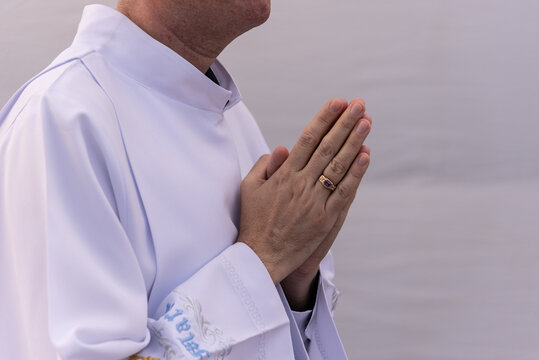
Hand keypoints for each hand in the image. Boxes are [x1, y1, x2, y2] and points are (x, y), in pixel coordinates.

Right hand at [237, 98, 371, 284]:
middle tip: (359, 104)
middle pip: (327, 147)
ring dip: (354, 142)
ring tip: (367, 121)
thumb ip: (265, 165)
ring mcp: (315, 201)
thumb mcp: (250, 188)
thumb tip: (283, 148)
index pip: (307, 139)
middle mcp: (301, 184)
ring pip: (338, 166)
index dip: (324, 119)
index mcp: (283, 175)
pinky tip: (366, 155)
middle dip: (344, 123)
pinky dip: (356, 173)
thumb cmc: (254, 220)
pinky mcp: (326, 218)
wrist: (261, 256)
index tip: (337, 103)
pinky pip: (344, 192)